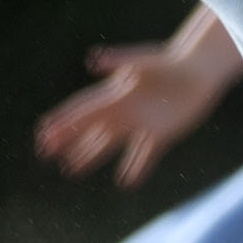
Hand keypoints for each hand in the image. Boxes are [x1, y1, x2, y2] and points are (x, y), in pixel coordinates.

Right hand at [33, 10, 242, 185]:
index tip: (43, 134)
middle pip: (89, 130)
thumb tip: (92, 61)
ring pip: (110, 144)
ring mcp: (141, 124)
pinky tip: (126, 182)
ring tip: (71, 171)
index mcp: (115, 94)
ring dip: (90, 156)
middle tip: (46, 155)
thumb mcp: (142, 61)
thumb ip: (118, 61)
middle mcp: (124, 111)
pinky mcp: (162, 134)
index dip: (61, 122)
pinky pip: (145, 155)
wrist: (199, 71)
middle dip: (67, 142)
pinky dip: (135, 167)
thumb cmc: (170, 62)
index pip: (81, 111)